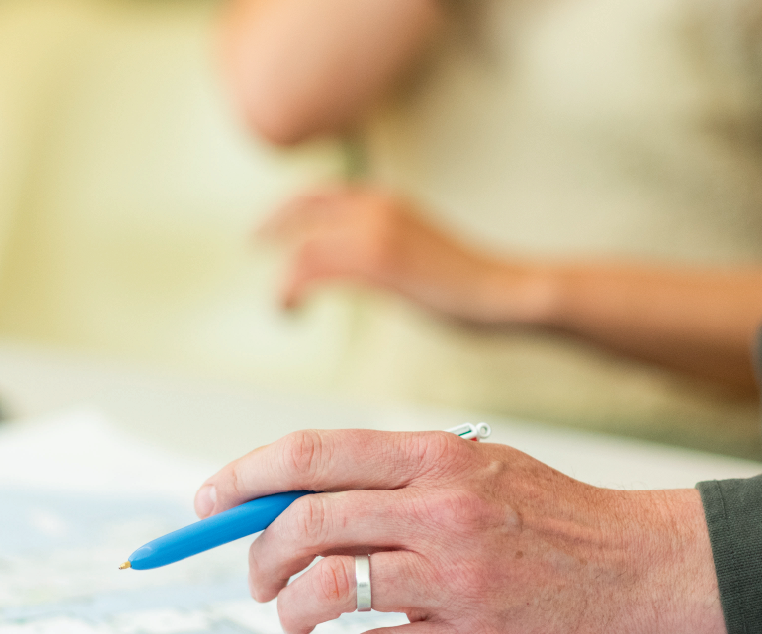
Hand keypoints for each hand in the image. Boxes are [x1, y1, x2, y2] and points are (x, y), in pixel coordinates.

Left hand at [195, 429, 728, 633]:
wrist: (651, 568)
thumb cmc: (551, 518)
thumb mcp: (478, 468)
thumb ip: (395, 477)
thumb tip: (288, 498)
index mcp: (436, 459)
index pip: (311, 455)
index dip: (243, 478)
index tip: (206, 504)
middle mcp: (441, 510)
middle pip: (304, 524)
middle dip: (257, 558)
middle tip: (257, 582)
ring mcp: (457, 577)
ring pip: (328, 590)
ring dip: (289, 612)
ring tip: (294, 621)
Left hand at [263, 188, 545, 323]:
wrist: (506, 292)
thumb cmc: (467, 285)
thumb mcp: (417, 251)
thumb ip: (383, 248)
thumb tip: (356, 264)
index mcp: (388, 202)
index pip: (323, 193)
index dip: (289, 209)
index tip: (268, 231)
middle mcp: (378, 207)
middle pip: (304, 207)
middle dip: (273, 226)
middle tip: (254, 247)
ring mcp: (377, 232)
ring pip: (303, 247)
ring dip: (283, 280)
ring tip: (282, 307)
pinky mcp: (376, 263)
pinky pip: (311, 269)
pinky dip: (289, 291)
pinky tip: (291, 312)